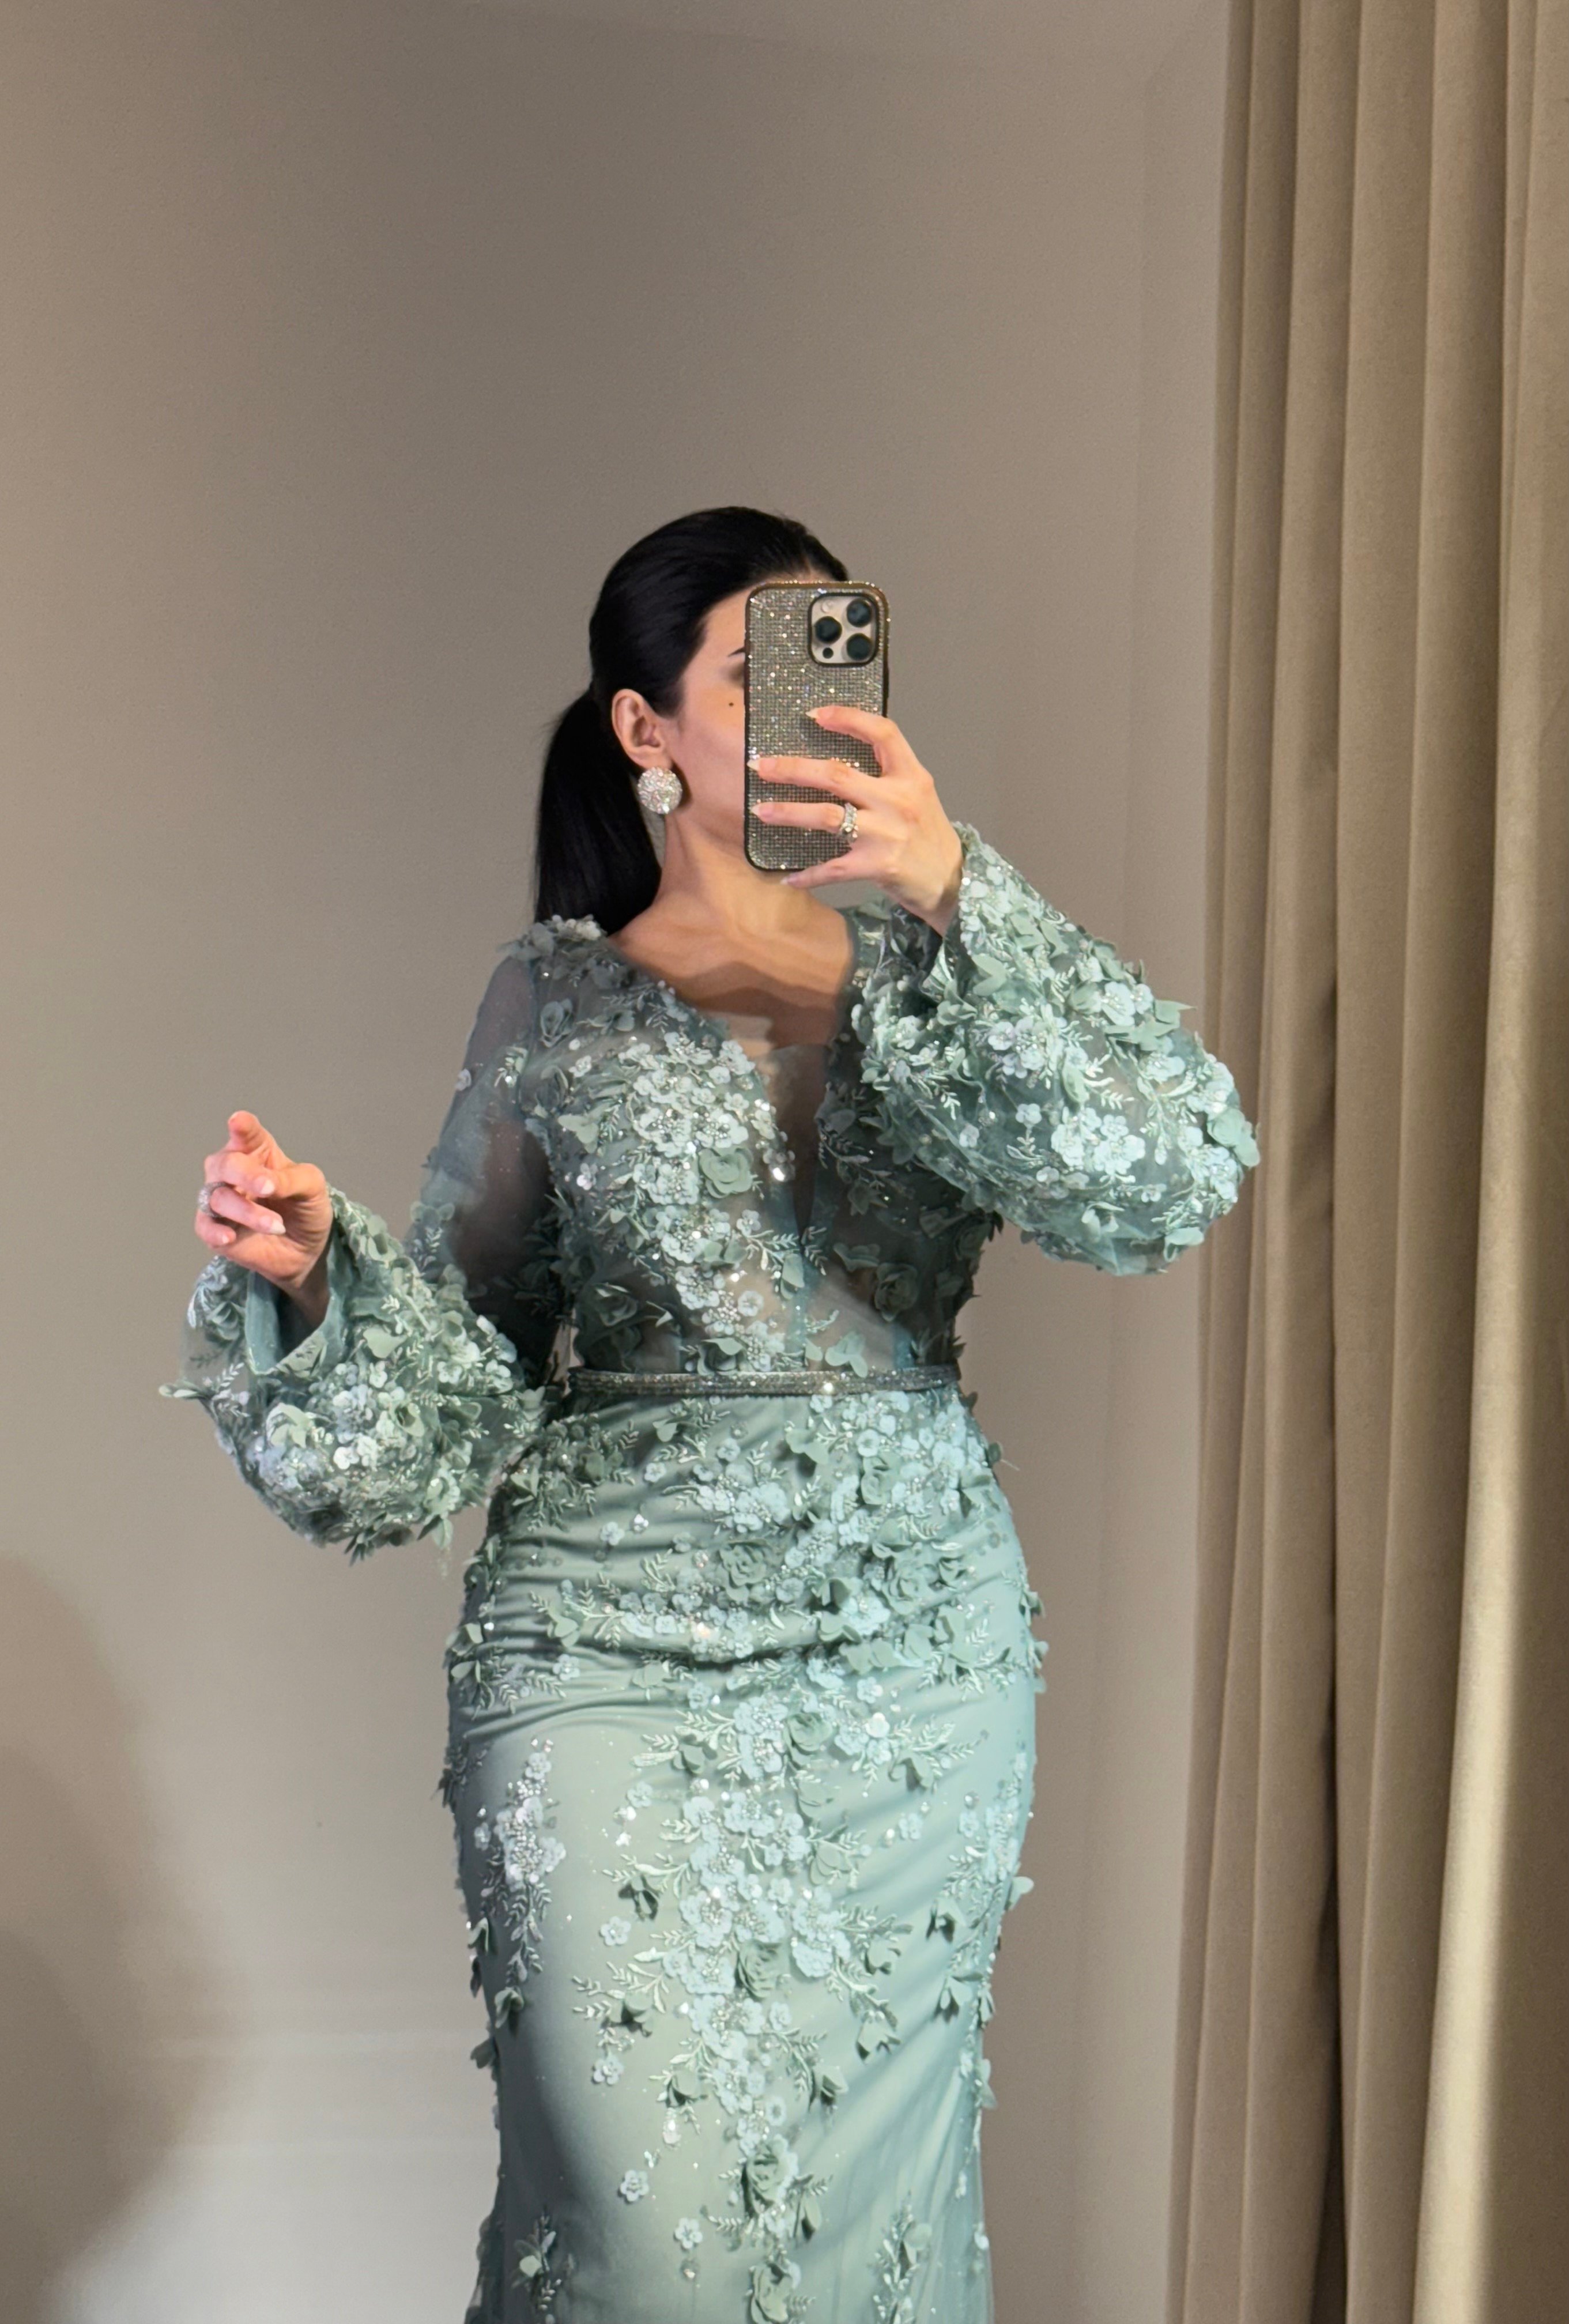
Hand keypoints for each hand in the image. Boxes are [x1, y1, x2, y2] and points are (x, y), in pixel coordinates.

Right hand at [194, 1111, 333, 1322]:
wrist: (305, 1248)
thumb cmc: (305, 1207)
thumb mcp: (311, 1187)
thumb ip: (289, 1179)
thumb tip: (266, 1183)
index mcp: (257, 1150)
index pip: (246, 1133)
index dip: (242, 1127)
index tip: (238, 1121)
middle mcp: (232, 1170)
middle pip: (225, 1164)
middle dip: (245, 1175)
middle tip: (267, 1188)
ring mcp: (220, 1198)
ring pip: (218, 1198)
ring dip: (247, 1212)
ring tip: (277, 1225)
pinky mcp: (213, 1227)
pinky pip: (206, 1226)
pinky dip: (216, 1231)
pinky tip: (230, 1236)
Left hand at [750, 704, 963, 930]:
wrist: (951, 880)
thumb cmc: (927, 835)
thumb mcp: (916, 794)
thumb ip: (886, 774)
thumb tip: (834, 759)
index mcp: (911, 776)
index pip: (883, 733)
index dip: (849, 719)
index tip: (816, 714)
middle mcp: (899, 801)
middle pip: (837, 775)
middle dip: (793, 768)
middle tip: (762, 766)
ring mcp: (886, 834)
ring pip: (827, 815)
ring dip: (789, 812)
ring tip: (762, 811)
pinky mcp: (876, 866)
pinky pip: (832, 868)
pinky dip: (808, 874)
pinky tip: (789, 877)